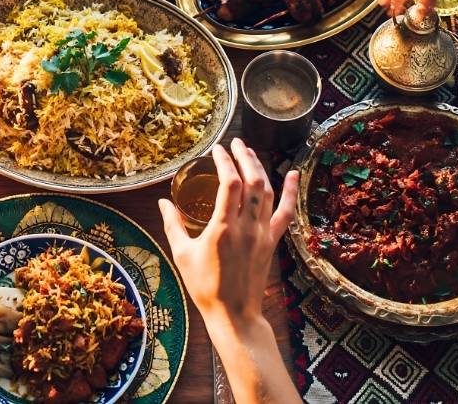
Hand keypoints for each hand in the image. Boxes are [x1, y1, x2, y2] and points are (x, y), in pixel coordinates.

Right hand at [158, 139, 299, 323]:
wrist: (234, 314)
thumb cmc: (205, 286)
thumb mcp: (182, 254)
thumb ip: (173, 225)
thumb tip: (163, 201)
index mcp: (223, 227)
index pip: (230, 183)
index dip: (225, 162)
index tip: (217, 150)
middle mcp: (246, 226)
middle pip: (252, 181)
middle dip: (244, 157)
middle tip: (235, 142)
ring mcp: (262, 233)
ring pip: (267, 191)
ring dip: (260, 168)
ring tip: (250, 153)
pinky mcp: (271, 242)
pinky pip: (286, 213)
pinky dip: (291, 192)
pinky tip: (294, 174)